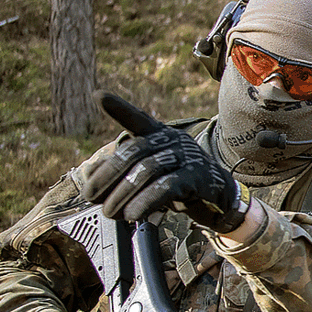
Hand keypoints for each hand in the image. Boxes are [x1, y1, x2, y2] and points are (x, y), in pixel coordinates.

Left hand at [78, 92, 248, 232]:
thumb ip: (124, 174)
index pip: (137, 119)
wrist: (220, 200)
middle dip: (107, 176)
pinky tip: (133, 214)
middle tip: (91, 197)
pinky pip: (165, 187)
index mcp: (160, 136)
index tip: (98, 97)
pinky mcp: (198, 178)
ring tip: (111, 212)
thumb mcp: (152, 175)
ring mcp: (188, 157)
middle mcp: (173, 141)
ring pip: (147, 170)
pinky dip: (144, 202)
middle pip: (134, 152)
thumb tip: (92, 185)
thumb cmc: (181, 185)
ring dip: (123, 194)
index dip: (119, 108)